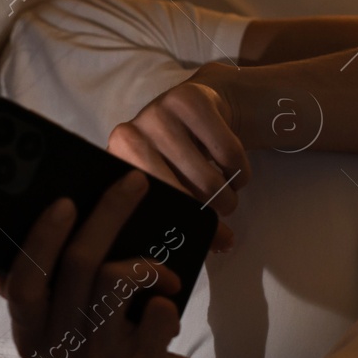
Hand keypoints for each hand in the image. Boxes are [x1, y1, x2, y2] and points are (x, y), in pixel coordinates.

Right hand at [0, 170, 211, 357]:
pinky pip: (157, 311)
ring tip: (163, 276)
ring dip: (147, 266)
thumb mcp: (73, 325)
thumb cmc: (115, 350)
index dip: (42, 238)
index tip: (65, 200)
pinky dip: (170, 303)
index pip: (22, 283)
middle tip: (133, 184)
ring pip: (115, 279)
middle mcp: (58, 353)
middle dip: (109, 214)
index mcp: (32, 337)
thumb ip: (52, 287)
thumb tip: (46, 219)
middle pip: (78, 265)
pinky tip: (168, 314)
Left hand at [107, 64, 247, 250]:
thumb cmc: (177, 159)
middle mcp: (128, 135)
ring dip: (227, 199)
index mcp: (116, 165)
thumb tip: (190, 260)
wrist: (199, 105)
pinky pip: (229, 152)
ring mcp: (157, 112)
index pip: (145, 208)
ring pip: (207, 178)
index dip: (176, 231)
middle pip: (178, 196)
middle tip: (221, 228)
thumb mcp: (164, 185)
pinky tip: (236, 173)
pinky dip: (241, 172)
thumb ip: (169, 218)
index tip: (200, 246)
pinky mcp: (190, 97)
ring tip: (228, 200)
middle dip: (207, 218)